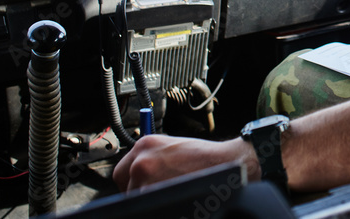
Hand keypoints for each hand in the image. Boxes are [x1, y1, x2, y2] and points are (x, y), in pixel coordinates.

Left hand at [112, 134, 258, 191]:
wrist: (226, 163)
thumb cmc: (205, 158)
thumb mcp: (173, 148)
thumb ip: (153, 158)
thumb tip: (140, 175)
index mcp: (145, 144)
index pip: (122, 170)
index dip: (132, 181)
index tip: (141, 187)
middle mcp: (140, 158)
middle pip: (125, 185)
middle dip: (137, 191)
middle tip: (157, 193)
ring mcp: (145, 176)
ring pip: (135, 197)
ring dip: (149, 200)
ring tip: (170, 196)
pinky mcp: (151, 192)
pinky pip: (146, 205)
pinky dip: (157, 206)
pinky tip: (173, 201)